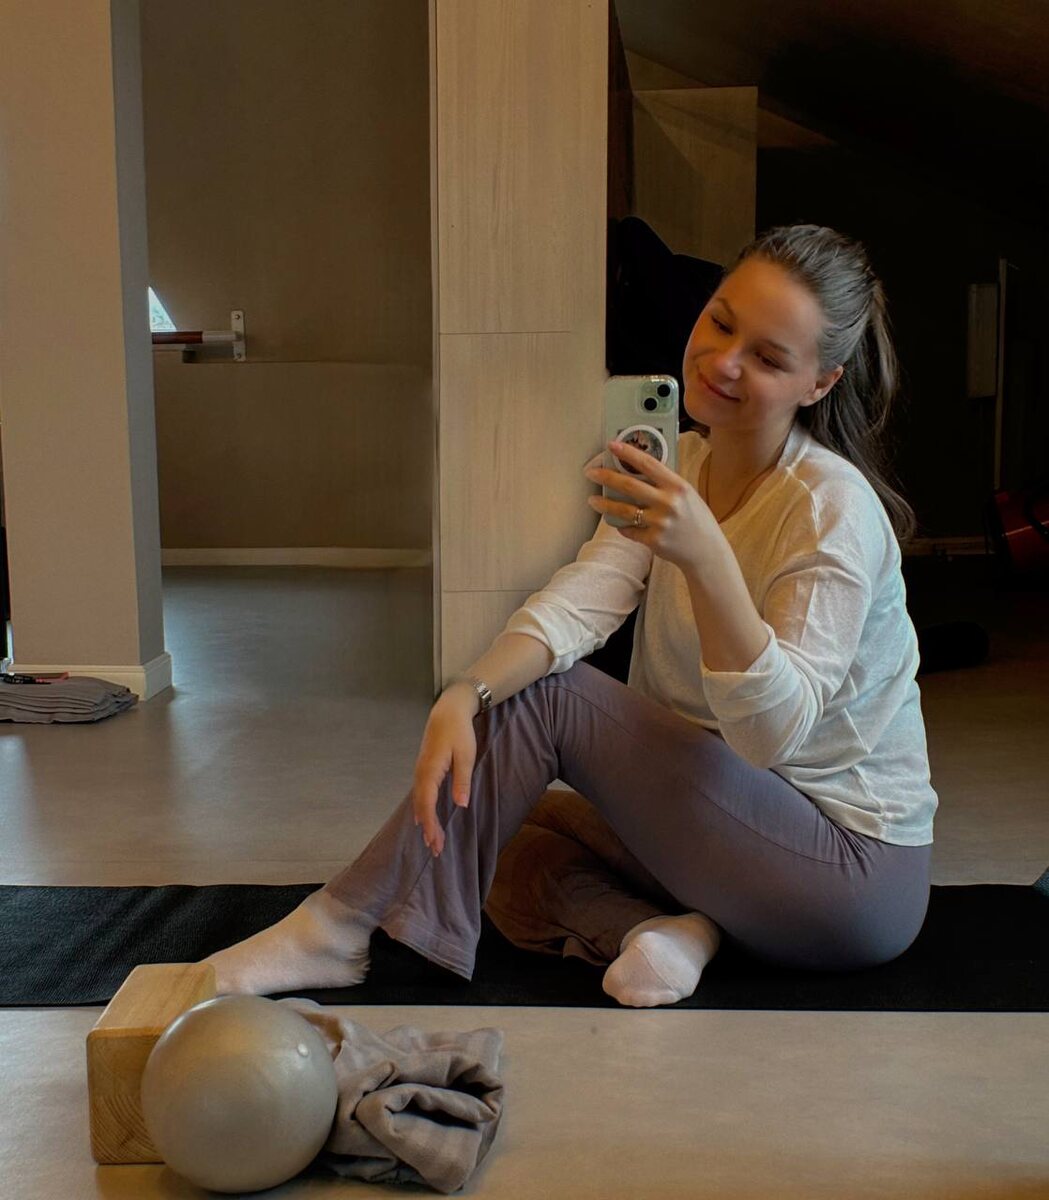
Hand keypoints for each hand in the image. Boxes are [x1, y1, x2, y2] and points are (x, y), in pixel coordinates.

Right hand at [410, 689, 476, 856]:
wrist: (448, 711)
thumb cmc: (459, 732)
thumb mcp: (466, 755)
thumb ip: (462, 780)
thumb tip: (460, 805)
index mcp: (430, 771)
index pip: (427, 804)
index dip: (431, 825)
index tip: (435, 842)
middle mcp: (420, 773)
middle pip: (420, 806)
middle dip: (428, 829)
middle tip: (435, 849)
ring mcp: (420, 771)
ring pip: (419, 801)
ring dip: (425, 821)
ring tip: (431, 839)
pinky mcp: (423, 769)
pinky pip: (420, 794)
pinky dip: (422, 809)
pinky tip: (424, 818)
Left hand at [584, 440, 719, 572]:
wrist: (706, 551)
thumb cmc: (696, 519)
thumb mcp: (687, 494)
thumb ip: (665, 483)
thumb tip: (637, 469)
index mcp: (678, 486)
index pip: (648, 463)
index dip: (627, 453)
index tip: (612, 445)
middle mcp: (668, 503)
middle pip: (629, 485)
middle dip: (606, 477)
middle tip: (590, 473)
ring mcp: (660, 523)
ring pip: (623, 510)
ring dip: (604, 504)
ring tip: (592, 500)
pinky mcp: (654, 541)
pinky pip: (629, 530)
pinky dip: (622, 526)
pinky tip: (617, 523)